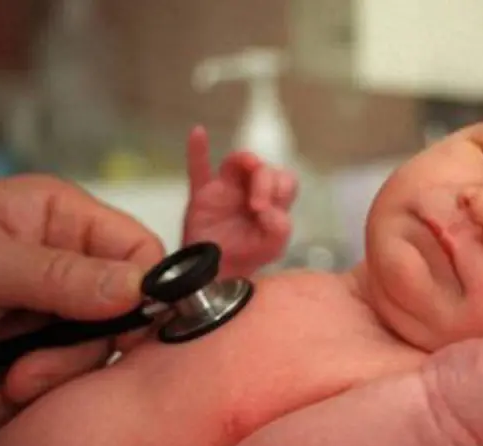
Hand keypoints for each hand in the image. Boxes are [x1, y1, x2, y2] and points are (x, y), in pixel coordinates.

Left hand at [0, 174, 163, 433]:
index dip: (147, 290)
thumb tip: (139, 286)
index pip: (138, 250)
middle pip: (119, 315)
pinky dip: (13, 400)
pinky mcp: (22, 352)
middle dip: (75, 354)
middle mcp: (62, 265)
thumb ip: (60, 274)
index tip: (128, 329)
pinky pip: (48, 384)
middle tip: (30, 373)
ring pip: (84, 358)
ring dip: (41, 384)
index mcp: (61, 220)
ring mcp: (42, 312)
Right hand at [183, 126, 297, 276]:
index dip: (280, 187)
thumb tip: (267, 209)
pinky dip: (198, 150)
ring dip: (245, 161)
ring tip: (248, 165)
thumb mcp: (274, 246)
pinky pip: (198, 168)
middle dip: (264, 182)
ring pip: (237, 163)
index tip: (269, 209)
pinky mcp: (203, 195)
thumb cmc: (247, 257)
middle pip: (263, 168)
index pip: (284, 179)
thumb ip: (279, 227)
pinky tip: (198, 132)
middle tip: (256, 207)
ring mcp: (226, 190)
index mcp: (271, 202)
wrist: (217, 275)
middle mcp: (251, 191)